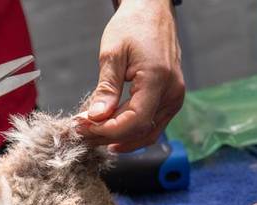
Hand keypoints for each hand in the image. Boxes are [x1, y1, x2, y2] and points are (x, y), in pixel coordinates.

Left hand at [78, 0, 184, 151]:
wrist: (152, 11)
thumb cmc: (134, 25)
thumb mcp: (113, 54)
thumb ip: (106, 88)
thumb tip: (96, 117)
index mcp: (158, 79)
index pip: (135, 121)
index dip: (108, 130)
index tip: (84, 128)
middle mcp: (172, 93)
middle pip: (141, 130)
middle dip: (109, 136)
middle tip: (82, 133)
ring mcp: (174, 98)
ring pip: (149, 133)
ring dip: (121, 138)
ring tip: (94, 135)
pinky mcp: (171, 99)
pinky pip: (153, 124)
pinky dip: (132, 131)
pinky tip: (111, 131)